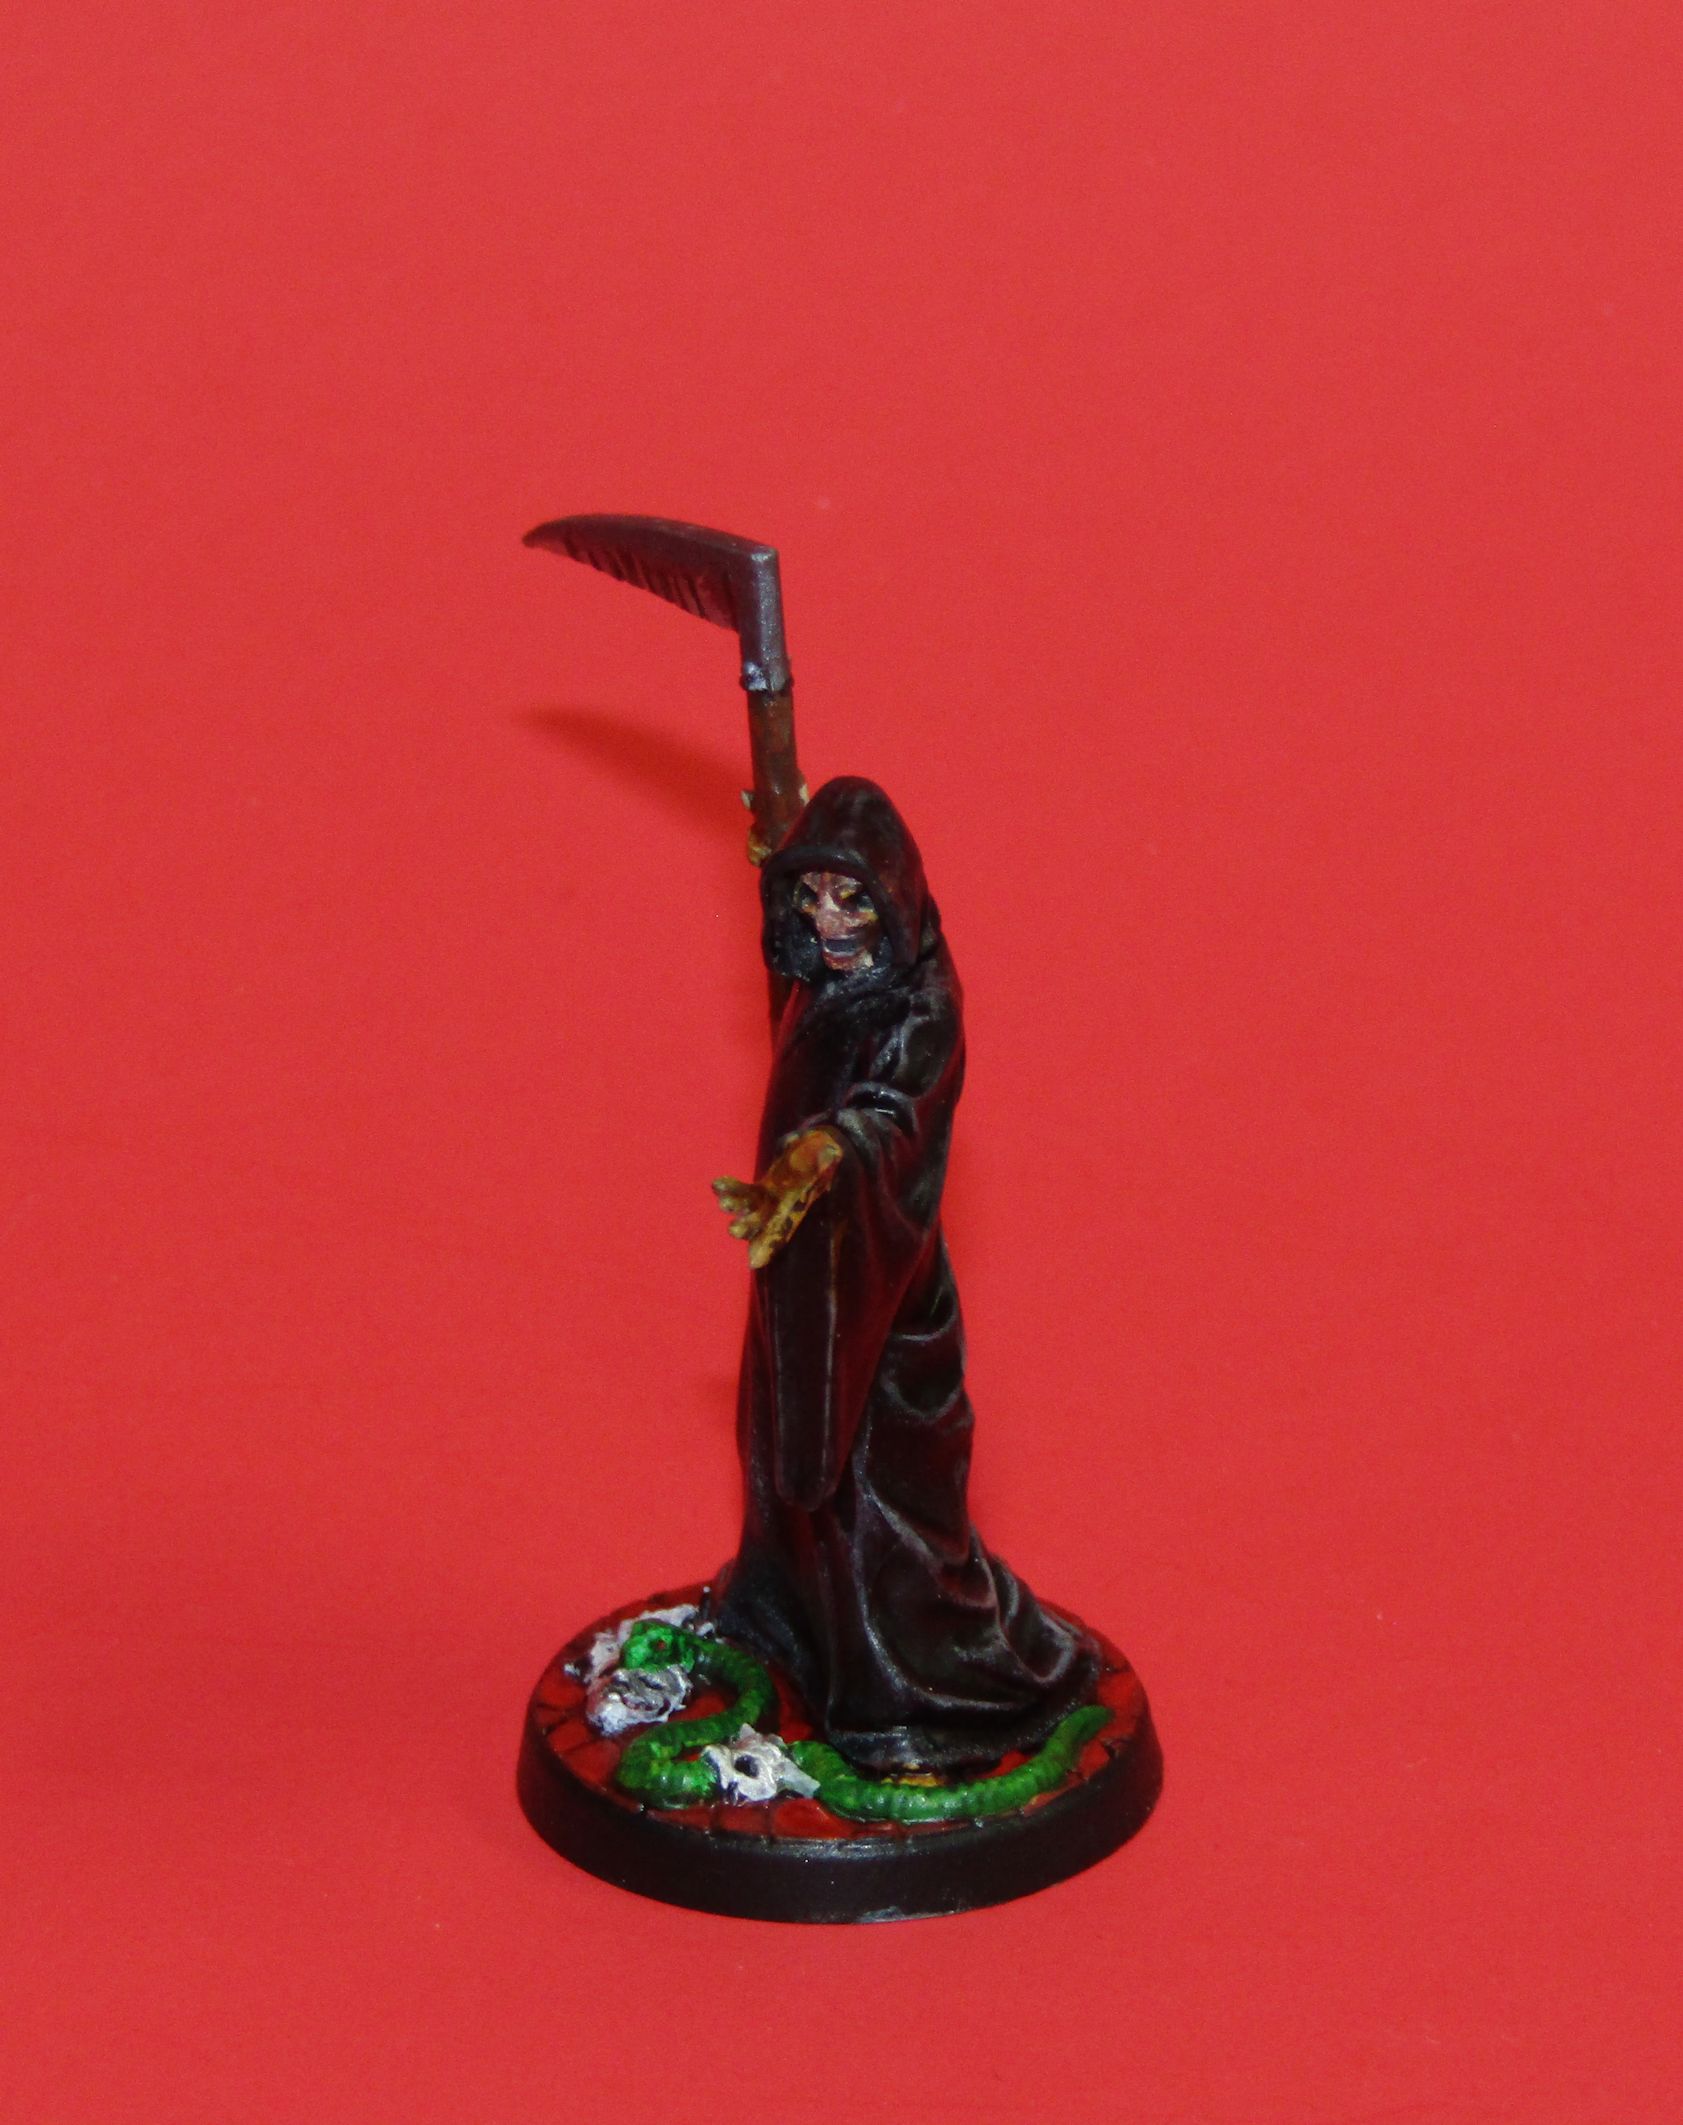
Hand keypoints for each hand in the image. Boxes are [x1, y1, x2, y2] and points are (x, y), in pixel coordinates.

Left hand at [712, 1128, 844, 1268]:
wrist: (816, 1149)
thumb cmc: (824, 1154)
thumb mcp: (827, 1154)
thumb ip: (826, 1158)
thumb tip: (831, 1152)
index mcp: (799, 1205)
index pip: (785, 1228)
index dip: (771, 1244)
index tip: (754, 1262)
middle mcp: (782, 1208)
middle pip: (764, 1223)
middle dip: (748, 1228)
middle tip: (733, 1230)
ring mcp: (770, 1199)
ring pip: (750, 1208)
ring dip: (736, 1207)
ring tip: (723, 1203)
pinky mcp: (762, 1189)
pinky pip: (744, 1192)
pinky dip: (731, 1188)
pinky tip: (717, 1184)